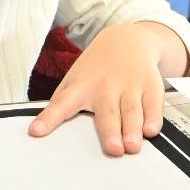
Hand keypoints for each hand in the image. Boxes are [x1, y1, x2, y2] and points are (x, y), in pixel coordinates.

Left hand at [28, 23, 177, 155]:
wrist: (127, 40)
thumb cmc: (96, 69)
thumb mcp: (74, 80)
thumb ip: (61, 104)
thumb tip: (40, 130)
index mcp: (81, 87)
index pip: (62, 104)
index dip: (48, 118)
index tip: (36, 131)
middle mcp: (105, 87)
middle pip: (107, 112)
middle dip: (110, 131)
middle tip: (112, 149)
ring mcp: (129, 86)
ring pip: (131, 110)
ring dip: (132, 129)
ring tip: (132, 146)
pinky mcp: (150, 86)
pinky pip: (153, 104)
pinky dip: (154, 118)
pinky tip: (151, 130)